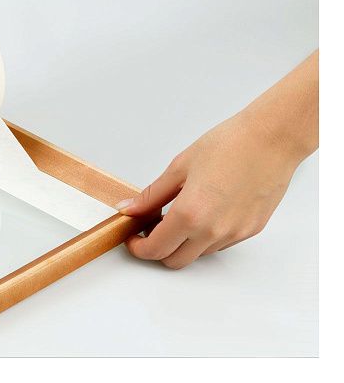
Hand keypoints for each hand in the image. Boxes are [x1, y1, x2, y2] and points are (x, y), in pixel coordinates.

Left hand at [116, 111, 302, 268]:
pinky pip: (220, 244)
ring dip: (182, 243)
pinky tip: (203, 212)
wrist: (271, 139)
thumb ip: (152, 195)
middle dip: (158, 250)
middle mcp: (213, 231)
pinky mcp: (251, 230)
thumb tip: (129, 209)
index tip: (133, 238)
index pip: (156, 249)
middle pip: (176, 261)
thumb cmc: (228, 145)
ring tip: (178, 215)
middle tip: (150, 228)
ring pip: (198, 254)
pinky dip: (204, 237)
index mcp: (191, 213)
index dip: (139, 248)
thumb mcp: (179, 167)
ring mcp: (234, 234)